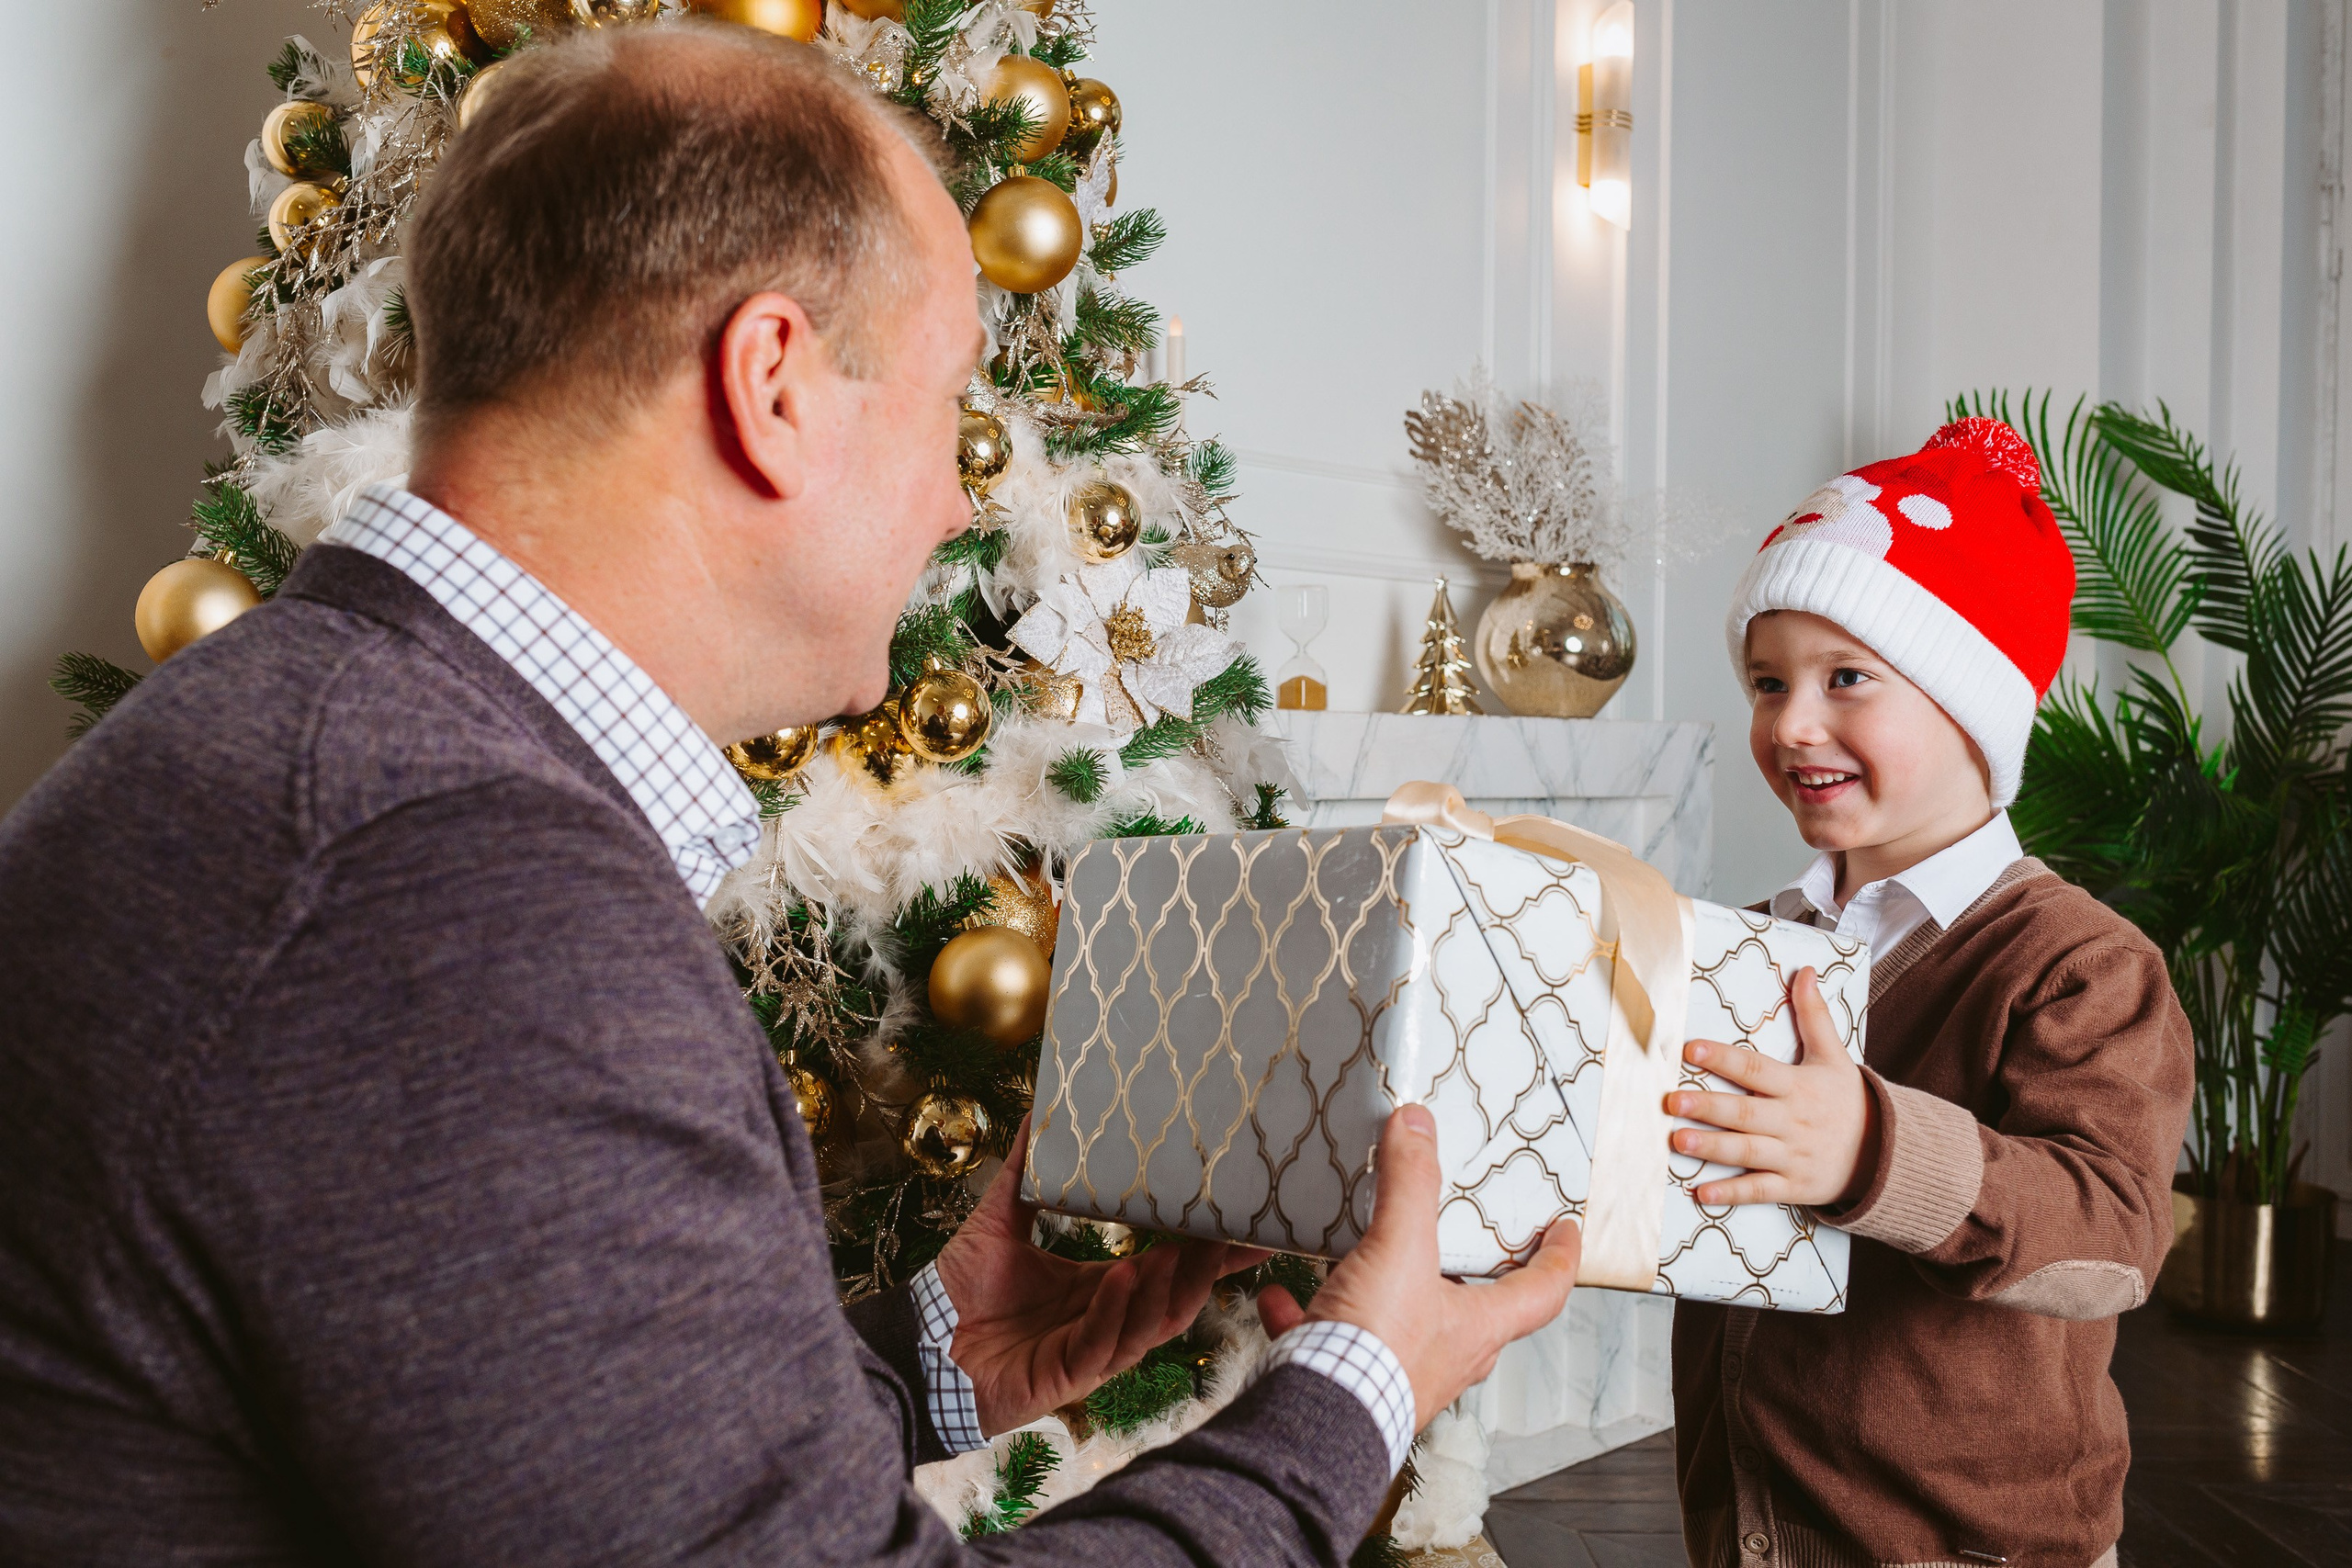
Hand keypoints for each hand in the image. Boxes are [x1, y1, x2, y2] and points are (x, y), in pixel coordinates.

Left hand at [933, 1117, 1268, 1436]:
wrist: (922, 1343)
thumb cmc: (960, 1291)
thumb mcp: (997, 1223)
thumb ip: (1021, 1176)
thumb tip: (1035, 1116)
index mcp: (1097, 1288)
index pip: (1164, 1269)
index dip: (1205, 1253)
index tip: (1243, 1225)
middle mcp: (1104, 1320)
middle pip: (1171, 1299)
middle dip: (1205, 1271)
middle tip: (1234, 1234)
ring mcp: (1090, 1352)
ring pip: (1149, 1326)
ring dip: (1168, 1289)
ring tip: (1181, 1249)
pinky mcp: (1067, 1377)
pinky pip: (1103, 1345)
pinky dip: (1116, 1312)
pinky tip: (1123, 1277)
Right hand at [1258, 1104, 1580, 1430]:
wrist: (1316, 1420)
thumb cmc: (1374, 1350)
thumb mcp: (1399, 1248)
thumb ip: (1410, 1183)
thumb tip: (1419, 1125)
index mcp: (1478, 1328)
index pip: (1542, 1292)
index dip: (1559, 1258)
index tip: (1566, 1232)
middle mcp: (1446, 1357)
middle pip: (1474, 1309)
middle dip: (1467, 1272)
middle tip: (1458, 1235)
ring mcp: (1398, 1374)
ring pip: (1400, 1324)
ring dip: (1380, 1289)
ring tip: (1355, 1255)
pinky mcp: (1347, 1382)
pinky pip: (1332, 1341)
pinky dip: (1310, 1317)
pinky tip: (1281, 1297)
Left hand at [1668, 967, 1878, 1207]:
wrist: (1885, 1154)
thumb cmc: (1849, 1101)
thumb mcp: (1835, 1056)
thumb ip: (1814, 1015)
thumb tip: (1802, 972)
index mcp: (1799, 1087)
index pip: (1756, 1069)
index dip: (1724, 1058)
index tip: (1691, 1048)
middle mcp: (1793, 1121)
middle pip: (1745, 1113)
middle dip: (1708, 1107)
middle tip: (1671, 1101)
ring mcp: (1793, 1156)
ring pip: (1748, 1152)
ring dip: (1712, 1148)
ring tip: (1677, 1140)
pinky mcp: (1794, 1186)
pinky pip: (1760, 1190)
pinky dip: (1732, 1193)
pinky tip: (1702, 1192)